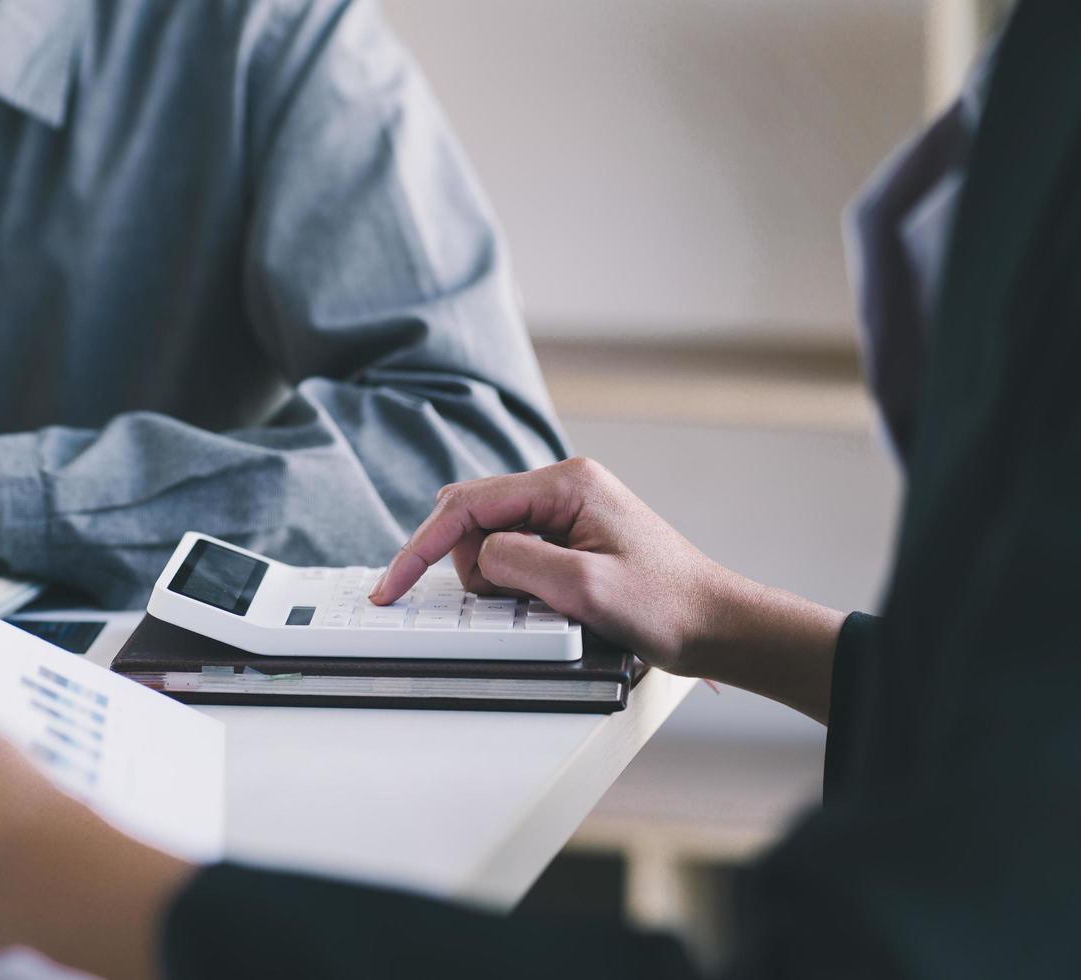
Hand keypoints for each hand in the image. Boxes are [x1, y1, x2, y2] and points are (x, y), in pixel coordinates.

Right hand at [369, 459, 843, 720]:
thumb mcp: (584, 590)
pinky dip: (512, 581)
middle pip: (472, 516)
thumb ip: (518, 561)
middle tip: (508, 605)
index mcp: (565, 484)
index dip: (421, 547)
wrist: (718, 625)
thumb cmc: (667, 607)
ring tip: (543, 607)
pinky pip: (516, 550)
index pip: (467, 505)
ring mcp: (568, 509)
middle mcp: (564, 486)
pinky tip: (543, 603)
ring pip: (491, 537)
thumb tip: (479, 556)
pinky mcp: (572, 534)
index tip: (391, 586)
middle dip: (466, 564)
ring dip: (495, 577)